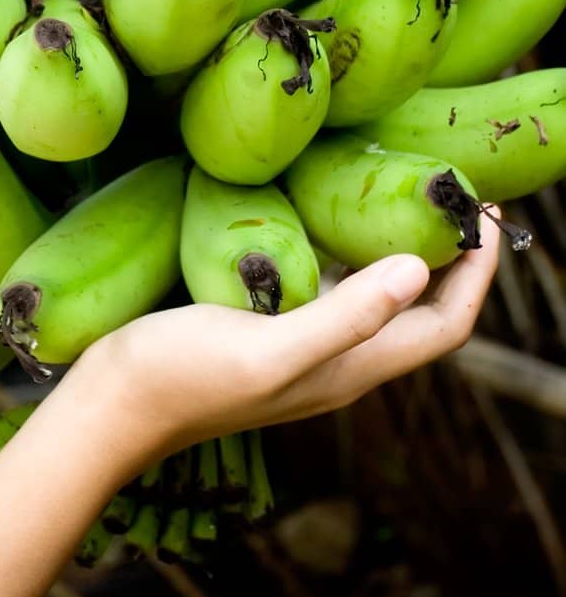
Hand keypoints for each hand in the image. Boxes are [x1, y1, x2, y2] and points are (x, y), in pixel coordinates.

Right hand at [97, 226, 499, 462]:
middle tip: (455, 192)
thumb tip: (417, 269)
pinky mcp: (269, 330)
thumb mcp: (268, 346)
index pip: (445, 324)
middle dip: (453, 257)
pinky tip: (328, 214)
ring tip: (405, 192)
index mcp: (351, 371)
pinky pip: (333, 289)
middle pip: (422, 313)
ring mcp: (303, 348)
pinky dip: (351, 251)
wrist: (111, 404)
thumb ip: (344, 315)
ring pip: (380, 299)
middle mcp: (339, 363)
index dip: (477, 273)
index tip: (486, 212)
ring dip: (405, 250)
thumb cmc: (182, 376)